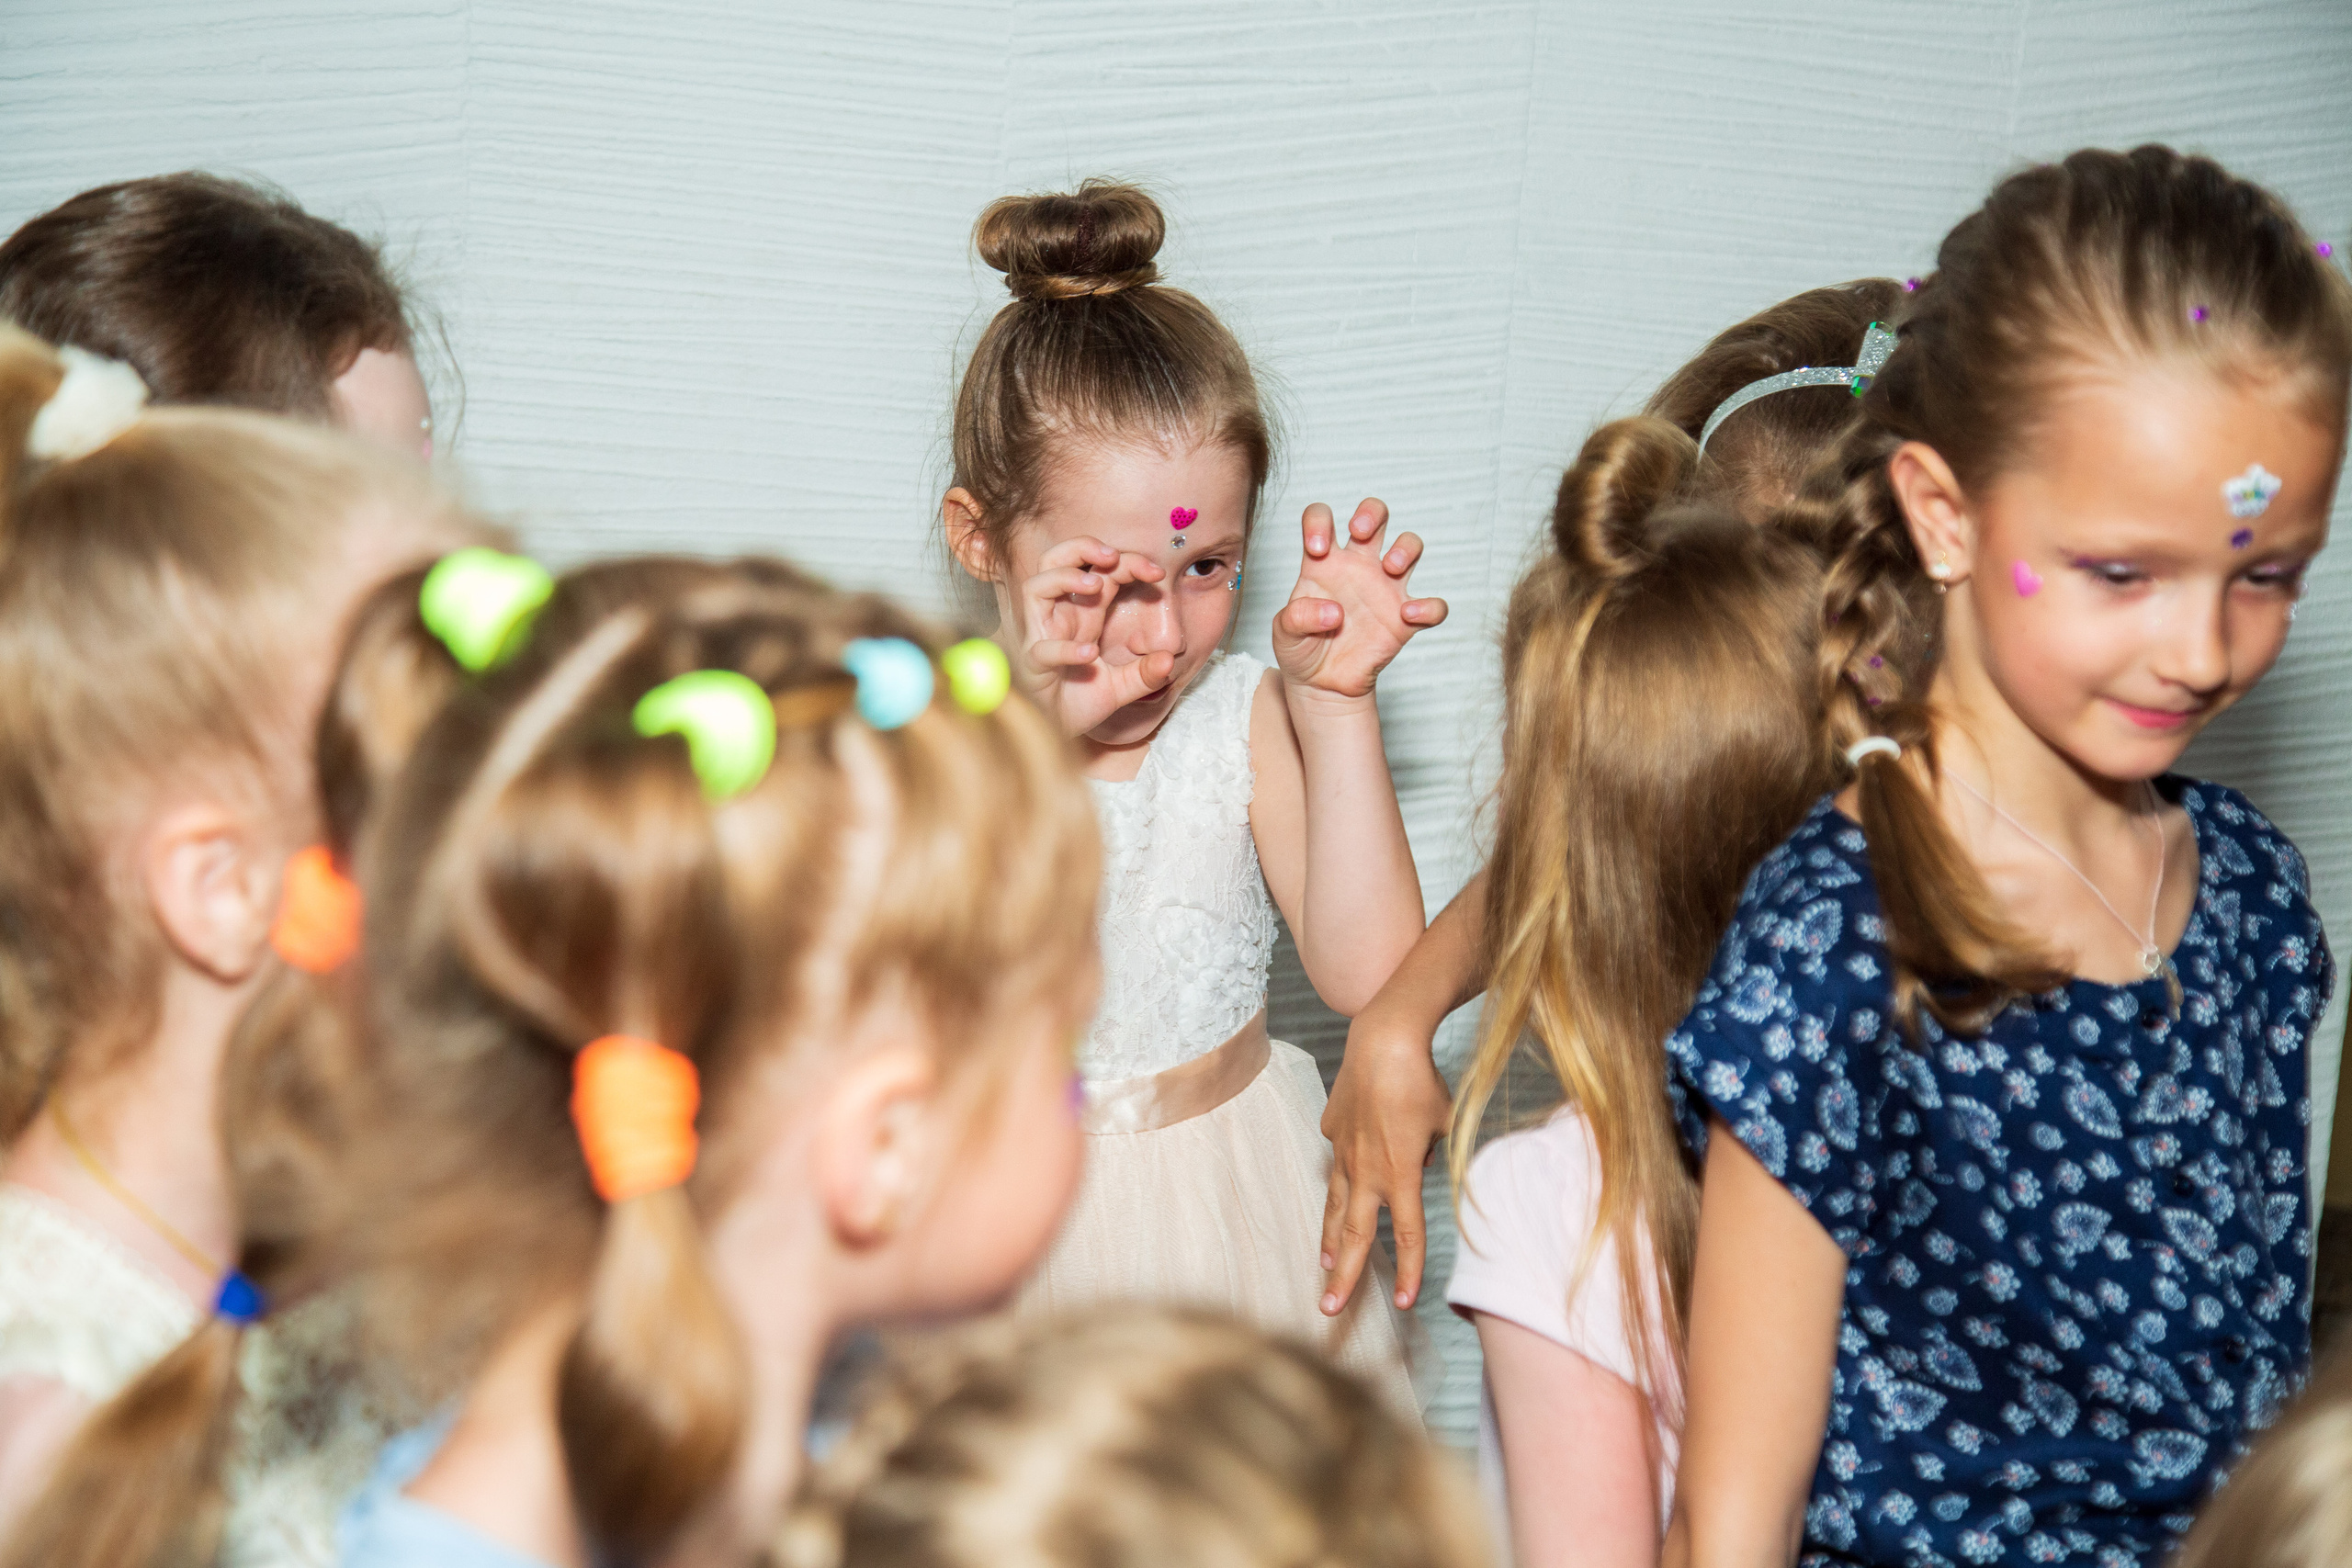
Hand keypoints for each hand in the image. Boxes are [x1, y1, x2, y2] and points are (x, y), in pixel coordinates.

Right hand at [1009, 536, 1172, 735]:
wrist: (1054, 736)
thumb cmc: (1078, 702)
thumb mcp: (1121, 688)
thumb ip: (1145, 675)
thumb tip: (1169, 662)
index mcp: (1084, 613)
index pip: (1101, 570)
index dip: (1127, 562)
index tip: (1157, 573)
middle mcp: (1060, 617)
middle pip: (1056, 560)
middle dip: (1082, 547)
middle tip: (1112, 555)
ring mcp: (1041, 636)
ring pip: (1036, 587)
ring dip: (1064, 578)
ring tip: (1096, 584)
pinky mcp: (1031, 664)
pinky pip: (1040, 648)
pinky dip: (1063, 648)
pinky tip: (1089, 655)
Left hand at [1272, 499, 1447, 699]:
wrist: (1320, 685)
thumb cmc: (1300, 650)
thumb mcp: (1284, 633)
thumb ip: (1297, 616)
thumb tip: (1334, 611)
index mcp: (1323, 562)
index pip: (1321, 517)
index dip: (1319, 521)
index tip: (1317, 549)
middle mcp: (1357, 567)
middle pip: (1375, 515)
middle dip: (1371, 513)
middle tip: (1359, 533)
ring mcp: (1383, 589)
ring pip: (1410, 546)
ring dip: (1405, 548)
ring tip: (1389, 568)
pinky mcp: (1404, 620)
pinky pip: (1432, 607)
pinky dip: (1429, 607)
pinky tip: (1407, 614)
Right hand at [1318, 1000, 1450, 1312]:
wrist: (1385, 1040)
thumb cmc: (1423, 1082)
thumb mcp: (1441, 1127)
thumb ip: (1426, 1157)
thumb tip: (1410, 1167)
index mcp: (1400, 1176)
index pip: (1408, 1236)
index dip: (1410, 1272)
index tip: (1408, 1303)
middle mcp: (1367, 1171)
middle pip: (1354, 1236)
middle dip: (1343, 1278)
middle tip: (1329, 1310)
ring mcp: (1344, 1151)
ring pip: (1334, 1205)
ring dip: (1329, 1239)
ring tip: (1324, 1266)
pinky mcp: (1332, 1129)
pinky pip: (1337, 1159)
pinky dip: (1341, 1174)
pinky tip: (1343, 1177)